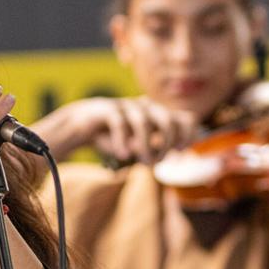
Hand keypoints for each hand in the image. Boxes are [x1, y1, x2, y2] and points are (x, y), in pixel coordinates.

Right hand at [45, 96, 196, 163]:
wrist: (81, 125)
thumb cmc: (114, 137)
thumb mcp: (136, 147)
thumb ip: (152, 150)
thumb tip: (164, 156)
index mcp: (157, 115)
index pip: (183, 117)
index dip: (187, 133)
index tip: (180, 151)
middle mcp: (145, 107)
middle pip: (166, 119)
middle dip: (166, 142)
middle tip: (160, 161)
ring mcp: (126, 105)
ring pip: (144, 122)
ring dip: (146, 145)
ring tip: (144, 163)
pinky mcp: (107, 108)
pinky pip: (119, 122)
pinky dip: (122, 141)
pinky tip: (122, 156)